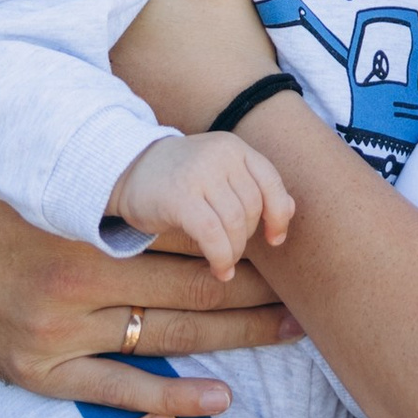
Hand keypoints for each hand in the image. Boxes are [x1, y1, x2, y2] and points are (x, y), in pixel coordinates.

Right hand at [0, 152, 298, 409]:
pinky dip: (171, 398)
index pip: (183, 230)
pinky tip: (219, 400)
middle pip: (188, 286)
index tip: (281, 242)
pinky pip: (119, 389)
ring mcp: (58, 330)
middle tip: (307, 294)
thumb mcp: (38, 159)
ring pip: (166, 336)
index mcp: (83, 218)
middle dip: (252, 289)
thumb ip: (102, 160)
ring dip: (233, 338)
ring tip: (286, 334)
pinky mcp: (39, 371)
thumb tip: (174, 137)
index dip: (238, 237)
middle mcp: (76, 277)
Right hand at [110, 129, 294, 274]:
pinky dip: (221, 257)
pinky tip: (219, 269)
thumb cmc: (179, 178)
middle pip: (252, 207)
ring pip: (235, 223)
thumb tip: (291, 210)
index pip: (272, 182)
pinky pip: (213, 235)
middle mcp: (219, 154)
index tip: (275, 238)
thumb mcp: (219, 174)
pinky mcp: (179, 197)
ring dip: (234, 251)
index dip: (279, 214)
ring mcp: (199, 173)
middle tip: (233, 250)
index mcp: (233, 147)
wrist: (125, 170)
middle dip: (248, 237)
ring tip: (225, 262)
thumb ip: (252, 187)